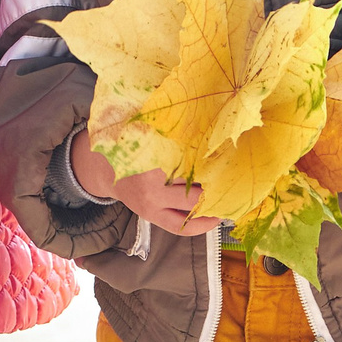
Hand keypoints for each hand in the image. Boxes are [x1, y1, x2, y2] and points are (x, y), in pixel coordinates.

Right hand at [69, 128, 220, 236]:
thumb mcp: (145, 126)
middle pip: (195, 184)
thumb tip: (206, 115)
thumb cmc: (131, 142)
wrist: (103, 167)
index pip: (191, 157)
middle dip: (219, 180)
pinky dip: (202, 224)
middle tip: (238, 174)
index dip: (213, 155)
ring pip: (192, 207)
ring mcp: (151, 202)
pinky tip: (215, 216)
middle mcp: (151, 181)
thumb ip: (171, 125)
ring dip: (214, 202)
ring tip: (232, 195)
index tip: (232, 151)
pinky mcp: (151, 216)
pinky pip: (181, 227)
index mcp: (152, 154)